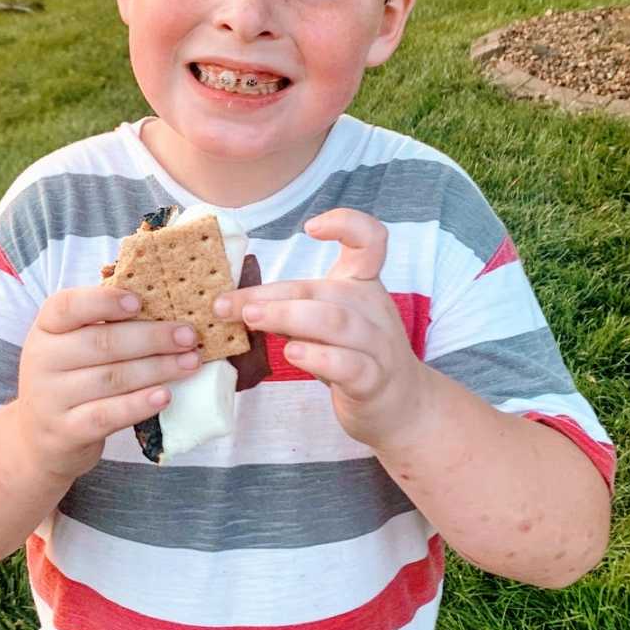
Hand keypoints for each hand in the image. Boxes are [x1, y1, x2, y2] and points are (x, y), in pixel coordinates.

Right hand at [17, 285, 200, 481]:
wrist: (38, 435)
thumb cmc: (69, 376)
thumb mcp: (72, 343)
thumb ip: (105, 323)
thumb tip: (162, 300)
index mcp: (46, 327)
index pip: (68, 306)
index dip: (104, 301)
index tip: (140, 300)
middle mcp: (42, 359)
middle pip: (102, 343)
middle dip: (152, 338)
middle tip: (189, 336)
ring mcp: (51, 398)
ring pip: (111, 378)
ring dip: (157, 369)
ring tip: (190, 363)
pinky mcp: (66, 431)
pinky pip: (107, 415)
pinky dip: (139, 405)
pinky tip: (165, 395)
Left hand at [214, 208, 428, 449]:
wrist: (402, 406)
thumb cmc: (354, 354)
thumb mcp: (330, 320)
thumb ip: (297, 304)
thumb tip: (236, 300)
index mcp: (364, 286)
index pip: (370, 240)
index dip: (346, 224)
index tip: (311, 227)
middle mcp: (374, 309)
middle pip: (324, 290)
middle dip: (272, 295)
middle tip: (228, 304)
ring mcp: (378, 345)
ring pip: (335, 322)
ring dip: (287, 317)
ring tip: (252, 320)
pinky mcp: (374, 381)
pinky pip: (348, 365)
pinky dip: (318, 357)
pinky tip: (292, 353)